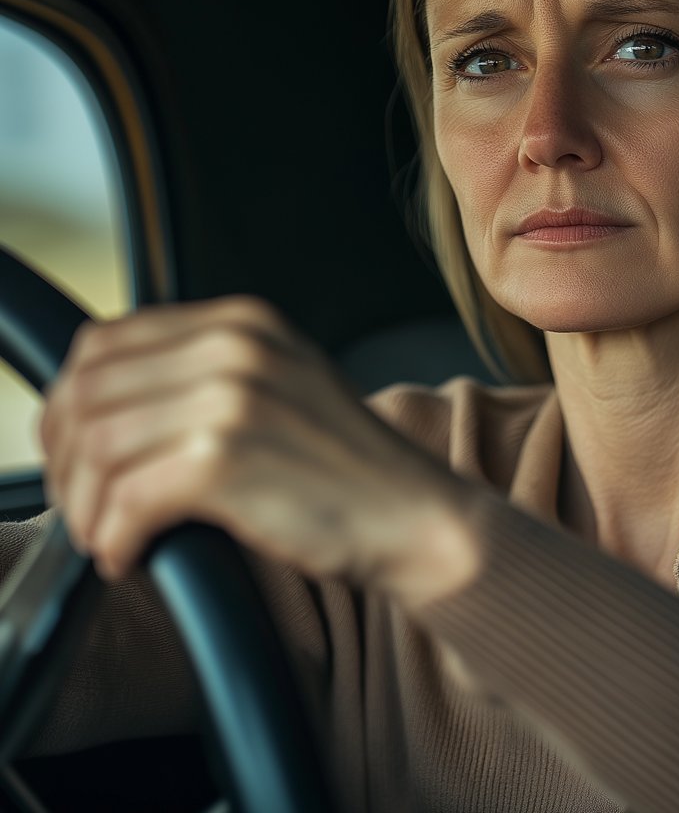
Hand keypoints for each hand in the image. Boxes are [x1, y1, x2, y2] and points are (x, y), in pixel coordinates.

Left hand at [39, 296, 479, 609]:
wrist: (414, 513)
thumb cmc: (342, 467)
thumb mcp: (275, 388)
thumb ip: (200, 377)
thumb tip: (96, 411)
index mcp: (242, 323)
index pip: (105, 344)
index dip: (68, 406)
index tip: (70, 456)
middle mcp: (234, 347)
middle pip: (88, 393)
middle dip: (64, 462)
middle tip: (84, 508)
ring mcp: (233, 397)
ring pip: (97, 449)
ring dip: (87, 509)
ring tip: (111, 538)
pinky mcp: (229, 459)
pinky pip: (125, 500)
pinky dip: (114, 538)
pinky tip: (133, 555)